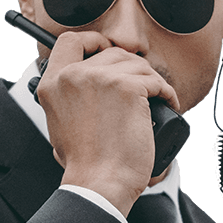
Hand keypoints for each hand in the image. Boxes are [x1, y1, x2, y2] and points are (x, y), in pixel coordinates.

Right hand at [36, 31, 179, 216]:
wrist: (99, 182)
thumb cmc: (84, 164)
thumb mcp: (59, 125)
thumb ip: (67, 99)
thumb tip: (85, 87)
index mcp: (53, 84)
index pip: (71, 41)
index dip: (92, 41)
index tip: (105, 49)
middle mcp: (74, 75)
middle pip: (110, 52)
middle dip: (130, 67)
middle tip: (140, 86)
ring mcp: (102, 79)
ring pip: (136, 64)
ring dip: (150, 81)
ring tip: (156, 100)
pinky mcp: (128, 87)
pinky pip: (155, 80)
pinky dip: (166, 93)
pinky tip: (168, 105)